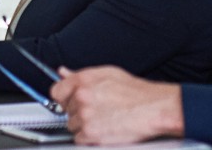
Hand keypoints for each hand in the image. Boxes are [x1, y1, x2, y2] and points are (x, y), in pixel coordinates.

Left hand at [49, 66, 184, 145]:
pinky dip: (89, 138)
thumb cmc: (137, 93)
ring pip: (72, 125)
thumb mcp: (108, 74)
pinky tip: (104, 130)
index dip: (64, 98)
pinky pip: (79, 139)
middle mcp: (81, 97)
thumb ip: (81, 74)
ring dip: (84, 125)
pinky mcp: (91, 133)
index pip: (56, 91)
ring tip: (104, 120)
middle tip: (97, 111)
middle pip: (66, 110)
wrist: (155, 109)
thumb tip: (63, 72)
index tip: (69, 101)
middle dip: (78, 111)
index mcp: (83, 80)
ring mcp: (85, 116)